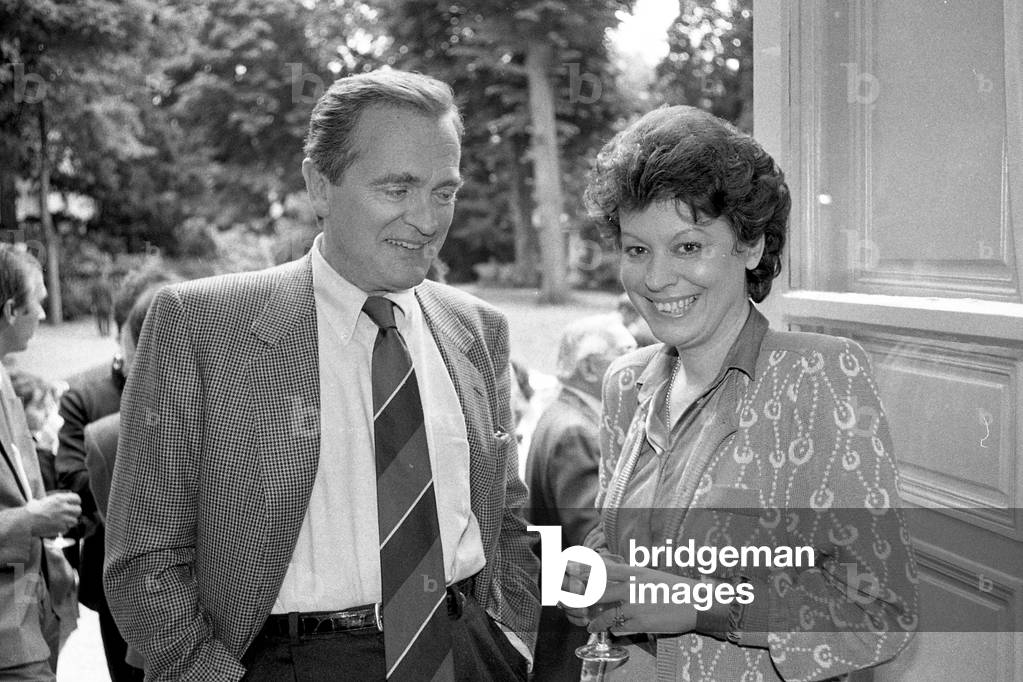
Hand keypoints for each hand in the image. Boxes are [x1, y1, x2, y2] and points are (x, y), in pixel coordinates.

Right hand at [26, 492, 80, 536]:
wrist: (26, 521)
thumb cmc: (31, 510)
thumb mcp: (43, 500)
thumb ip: (54, 500)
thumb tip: (57, 501)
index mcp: (60, 499)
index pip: (77, 498)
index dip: (75, 502)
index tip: (73, 504)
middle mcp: (64, 508)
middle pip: (78, 510)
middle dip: (74, 512)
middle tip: (68, 514)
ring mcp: (64, 518)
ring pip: (75, 521)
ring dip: (70, 521)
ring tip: (62, 522)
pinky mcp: (61, 528)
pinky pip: (67, 529)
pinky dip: (63, 529)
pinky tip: (57, 527)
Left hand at [574, 558, 700, 635]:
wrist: (695, 603)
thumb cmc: (672, 587)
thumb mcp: (649, 575)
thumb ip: (629, 575)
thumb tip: (610, 575)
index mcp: (634, 572)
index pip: (602, 570)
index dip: (584, 572)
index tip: (571, 573)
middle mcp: (632, 587)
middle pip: (598, 592)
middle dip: (583, 599)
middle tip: (576, 603)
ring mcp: (635, 606)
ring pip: (605, 614)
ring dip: (596, 621)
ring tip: (592, 625)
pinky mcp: (641, 622)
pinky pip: (619, 627)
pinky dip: (613, 629)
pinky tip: (611, 630)